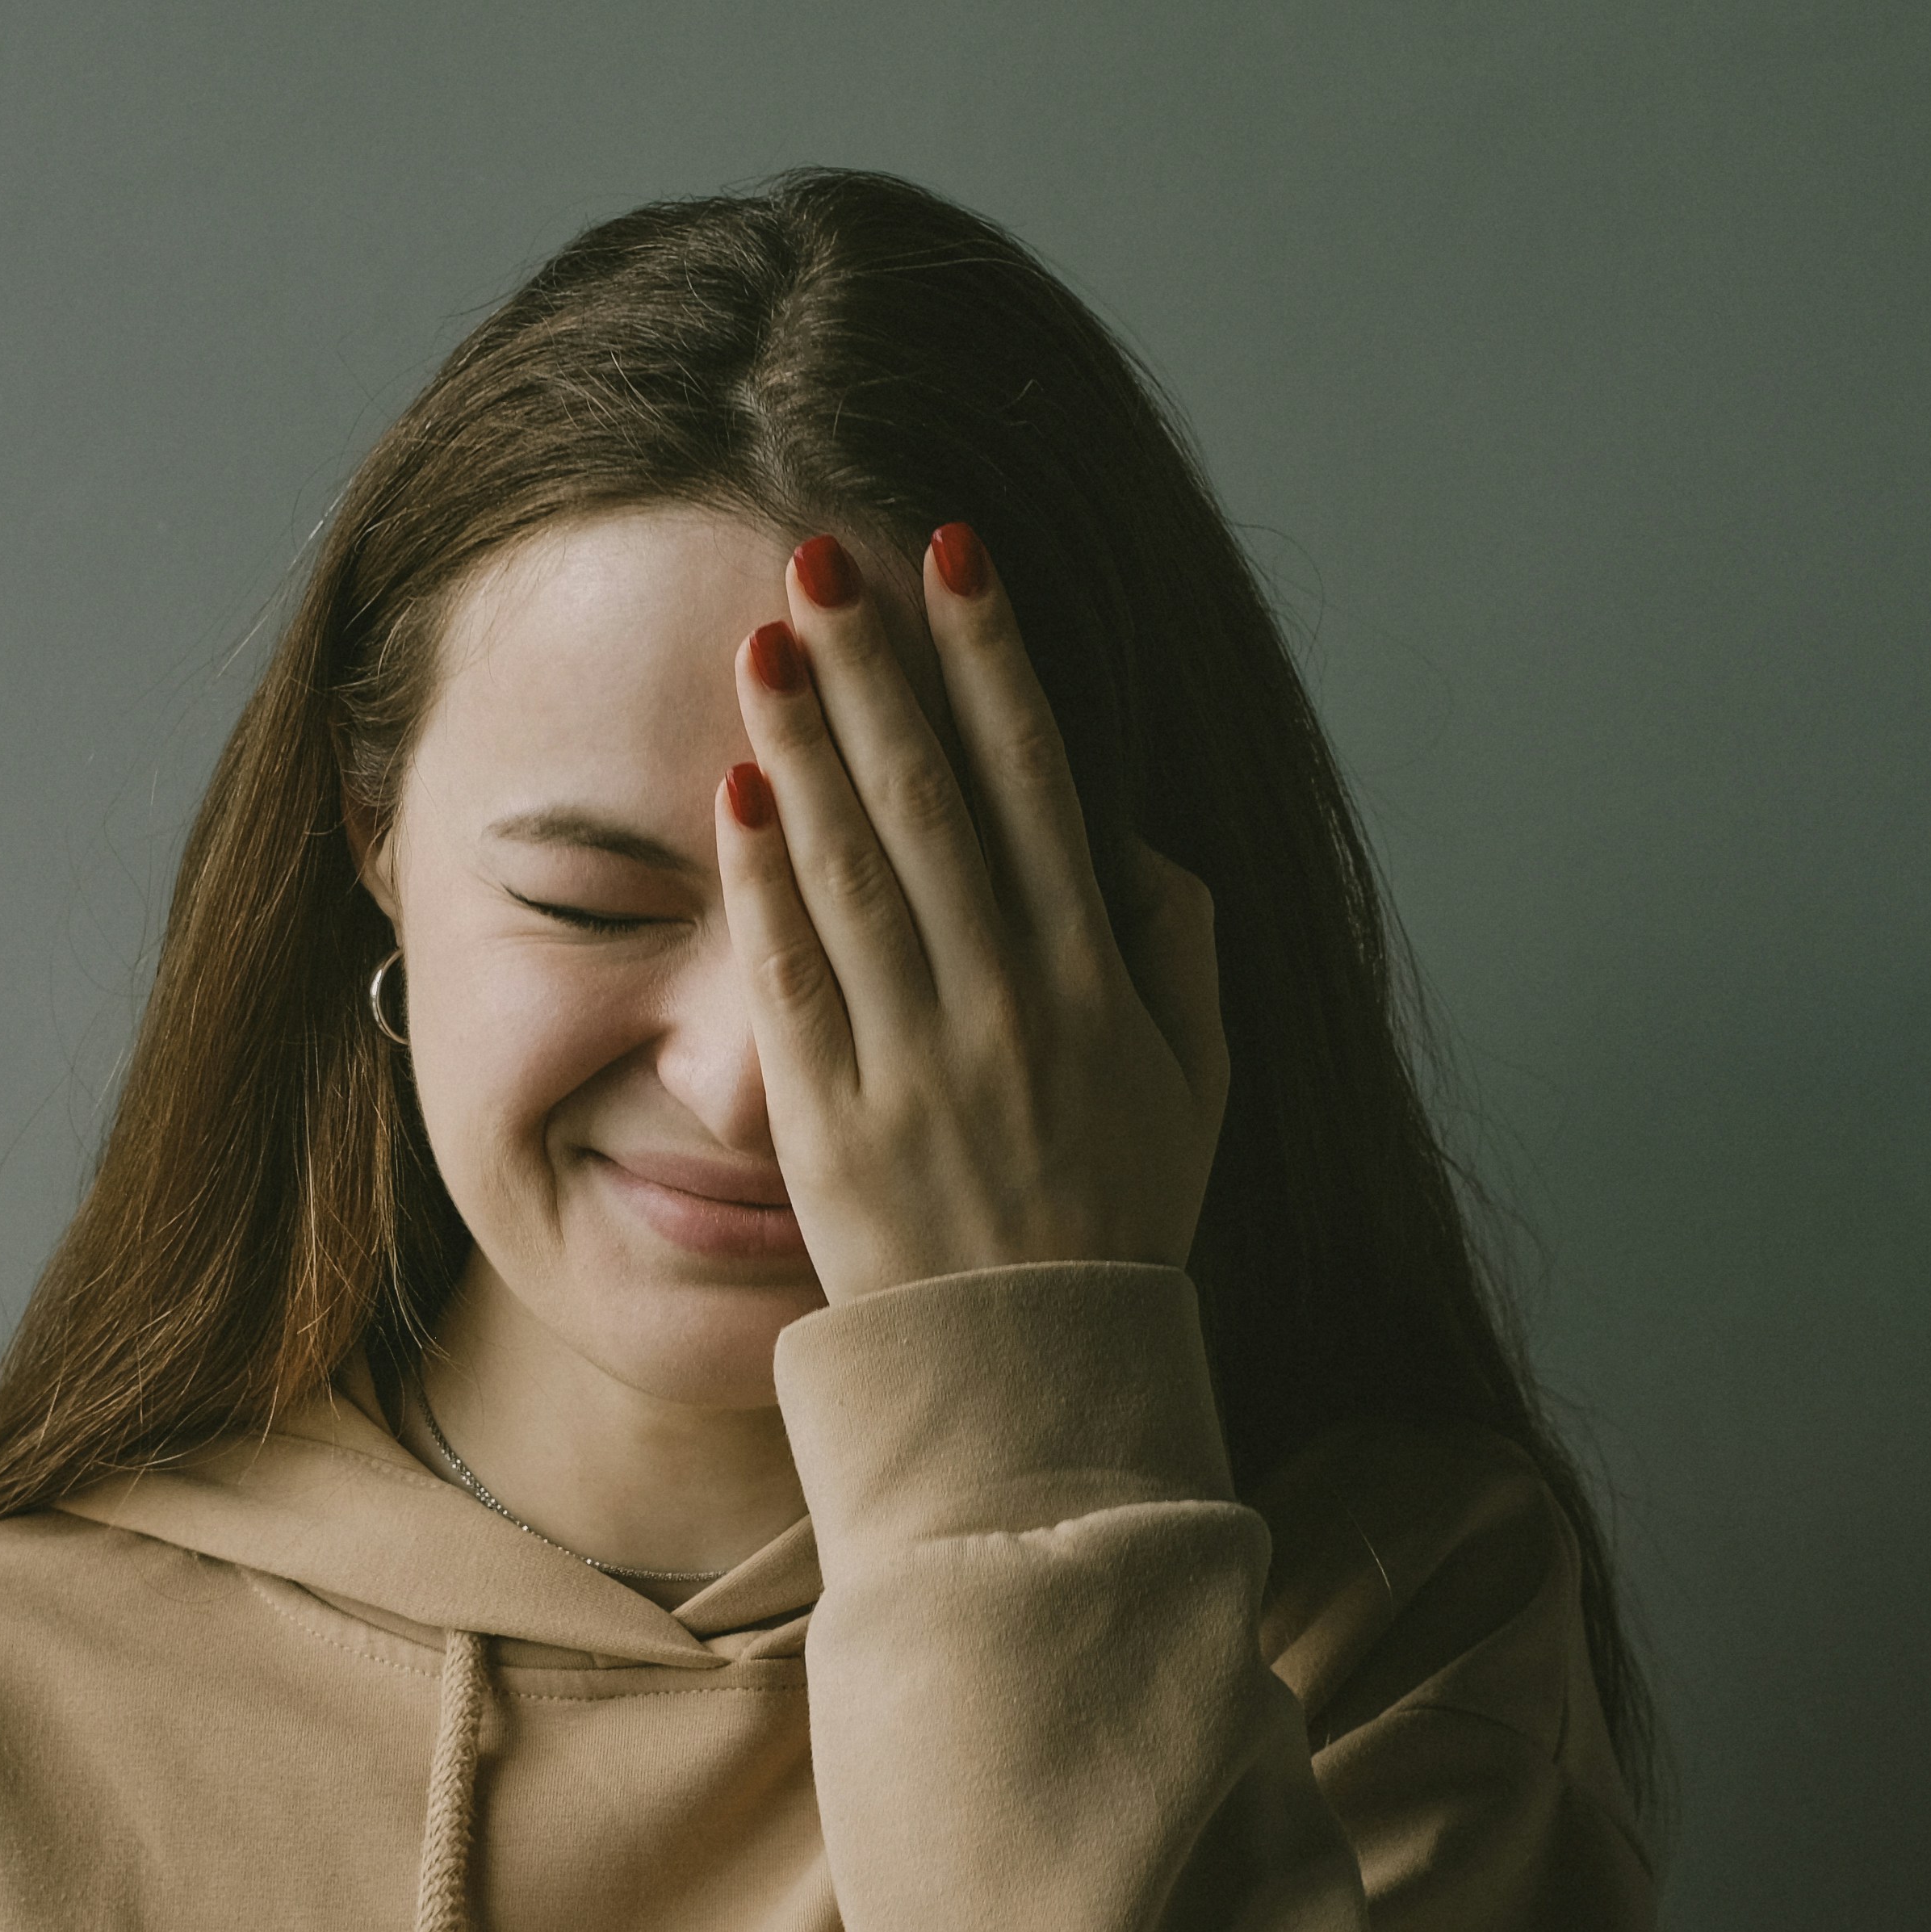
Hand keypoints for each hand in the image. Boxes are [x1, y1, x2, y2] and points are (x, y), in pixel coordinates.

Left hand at [710, 524, 1230, 1308]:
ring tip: (765, 637)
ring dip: (807, 740)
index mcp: (1095, 980)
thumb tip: (1138, 836)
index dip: (993, 658)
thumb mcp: (1195, 1084)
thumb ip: (1179, 951)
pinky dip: (762, 878)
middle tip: (825, 556)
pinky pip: (792, 978)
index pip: (1038, 780)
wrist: (1033, 1376)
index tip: (957, 554)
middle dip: (879, 666)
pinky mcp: (832, 1124)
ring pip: (854, 869)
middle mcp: (1006, 1004)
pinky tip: (736, 788)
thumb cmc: (1115, 1220)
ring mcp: (915, 1062)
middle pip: (933, 798)